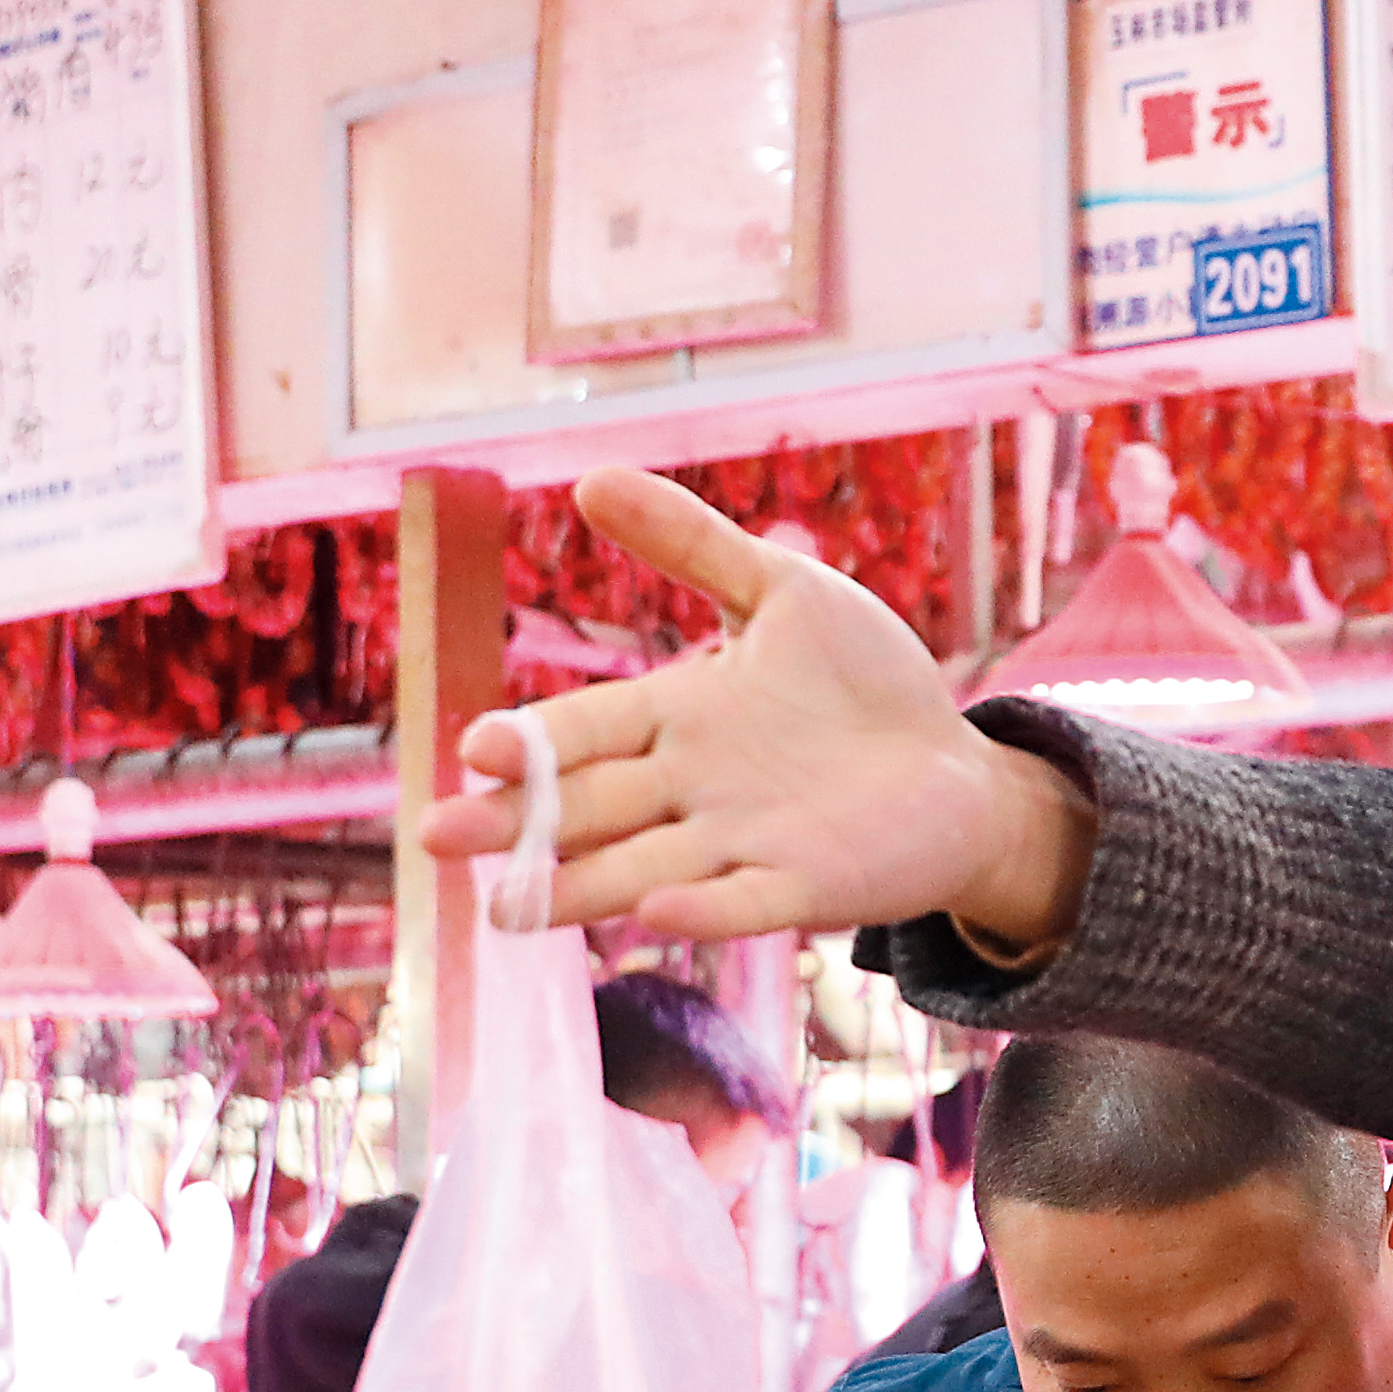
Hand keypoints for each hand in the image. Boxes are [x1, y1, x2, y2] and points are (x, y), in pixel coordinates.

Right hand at [417, 473, 1096, 953]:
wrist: (955, 767)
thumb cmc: (862, 682)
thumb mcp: (781, 592)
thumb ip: (691, 543)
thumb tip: (587, 476)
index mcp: (676, 717)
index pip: (585, 732)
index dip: (531, 742)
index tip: (475, 748)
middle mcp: (691, 791)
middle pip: (587, 811)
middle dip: (515, 827)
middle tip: (437, 839)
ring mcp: (743, 846)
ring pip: (639, 870)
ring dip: (576, 890)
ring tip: (505, 911)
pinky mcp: (807, 886)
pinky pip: (746, 902)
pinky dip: (704, 910)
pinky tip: (657, 915)